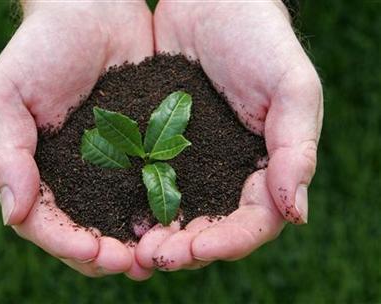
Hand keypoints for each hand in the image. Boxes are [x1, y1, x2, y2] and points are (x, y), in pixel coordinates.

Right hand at [0, 2, 153, 279]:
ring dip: (138, 243)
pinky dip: (162, 209)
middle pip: (87, 234)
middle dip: (107, 255)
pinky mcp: (144, 151)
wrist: (91, 12)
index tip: (95, 253)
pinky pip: (153, 188)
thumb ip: (5, 154)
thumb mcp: (6, 96)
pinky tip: (178, 218)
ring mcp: (112, 168)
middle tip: (134, 263)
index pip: (47, 226)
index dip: (68, 245)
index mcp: (39, 173)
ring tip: (160, 252)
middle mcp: (76, 179)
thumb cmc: (41, 48)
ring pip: (122, 221)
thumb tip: (12, 215)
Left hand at [136, 0, 322, 269]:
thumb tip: (296, 213)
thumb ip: (296, 148)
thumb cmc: (260, 39)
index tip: (196, 246)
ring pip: (176, 215)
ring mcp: (191, 163)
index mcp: (264, 167)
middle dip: (185, 247)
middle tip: (154, 256)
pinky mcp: (159, 146)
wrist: (212, 3)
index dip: (227, 241)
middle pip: (210, 228)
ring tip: (133, 248)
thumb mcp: (291, 87)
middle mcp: (226, 174)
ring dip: (157, 236)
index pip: (252, 222)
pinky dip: (134, 206)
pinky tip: (116, 216)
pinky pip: (147, 184)